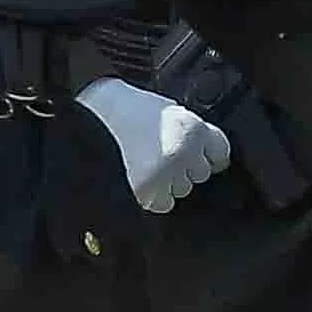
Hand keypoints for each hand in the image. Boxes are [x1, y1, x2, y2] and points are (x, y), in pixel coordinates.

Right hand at [72, 80, 233, 213]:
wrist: (91, 117)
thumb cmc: (126, 109)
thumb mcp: (168, 110)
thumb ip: (192, 131)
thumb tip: (209, 154)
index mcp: (193, 128)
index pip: (220, 151)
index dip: (209, 152)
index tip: (203, 154)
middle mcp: (184, 152)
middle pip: (201, 172)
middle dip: (186, 166)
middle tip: (162, 153)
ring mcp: (166, 175)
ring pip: (183, 188)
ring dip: (170, 181)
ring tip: (146, 163)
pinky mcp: (147, 192)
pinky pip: (163, 202)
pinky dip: (155, 196)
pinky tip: (141, 178)